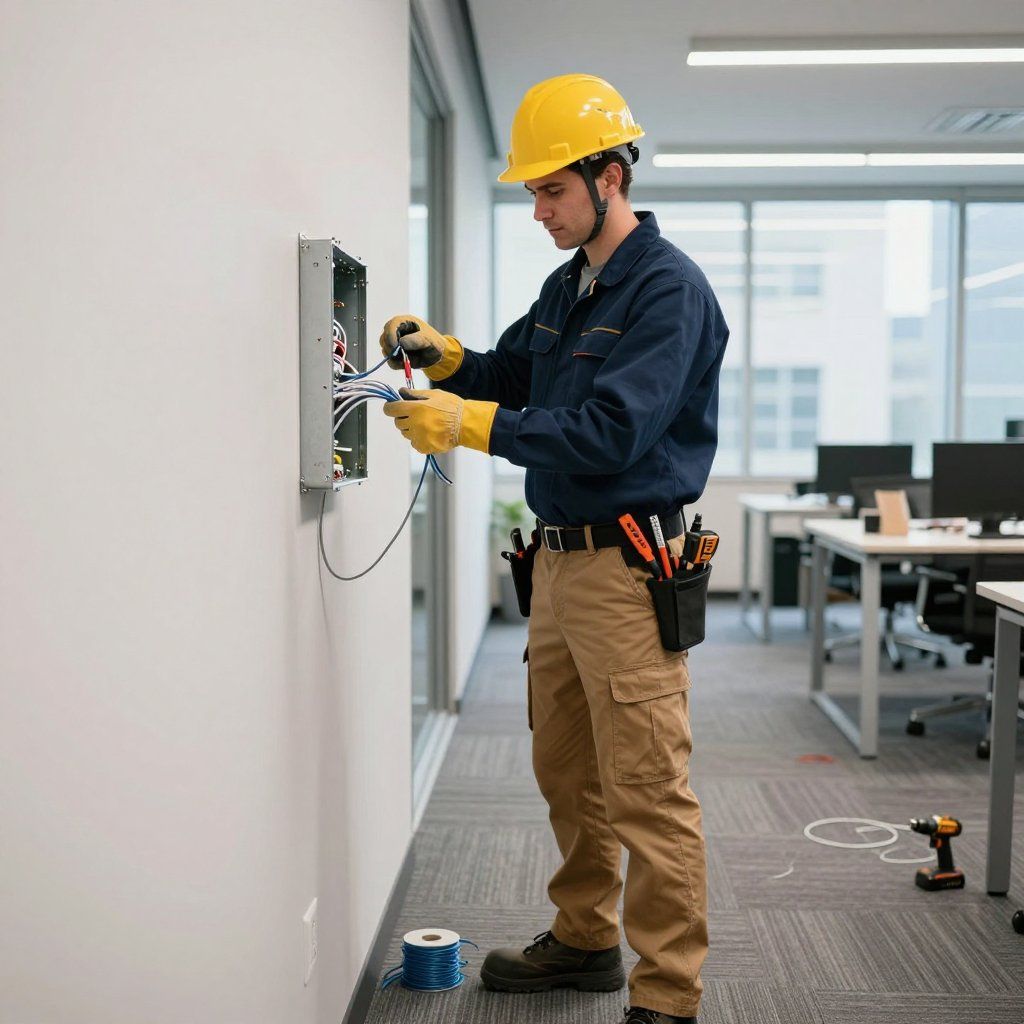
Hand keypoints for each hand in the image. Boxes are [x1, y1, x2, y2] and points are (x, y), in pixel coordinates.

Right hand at [379, 314, 445, 369]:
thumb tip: (401, 343)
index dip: (390, 337)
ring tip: (408, 359)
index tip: (395, 348)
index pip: (391, 326)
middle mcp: (396, 331)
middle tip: (402, 356)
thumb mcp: (428, 340)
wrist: (436, 355)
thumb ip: (416, 340)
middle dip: (391, 349)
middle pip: (384, 339)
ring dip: (394, 358)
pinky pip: (390, 361)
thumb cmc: (434, 343)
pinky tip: (406, 363)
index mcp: (405, 322)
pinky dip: (396, 364)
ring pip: (385, 350)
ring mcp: (394, 343)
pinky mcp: (395, 354)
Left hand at [382, 387, 497, 455]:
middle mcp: (414, 424)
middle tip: (414, 415)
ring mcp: (419, 437)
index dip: (390, 407)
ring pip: (406, 434)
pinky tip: (429, 433)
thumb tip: (401, 392)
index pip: (391, 409)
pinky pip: (414, 443)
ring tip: (425, 424)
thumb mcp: (434, 394)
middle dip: (402, 418)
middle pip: (398, 422)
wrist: (466, 424)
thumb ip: (415, 394)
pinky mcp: (424, 447)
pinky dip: (418, 439)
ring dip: (410, 429)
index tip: (393, 407)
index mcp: (415, 409)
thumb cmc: (452, 407)